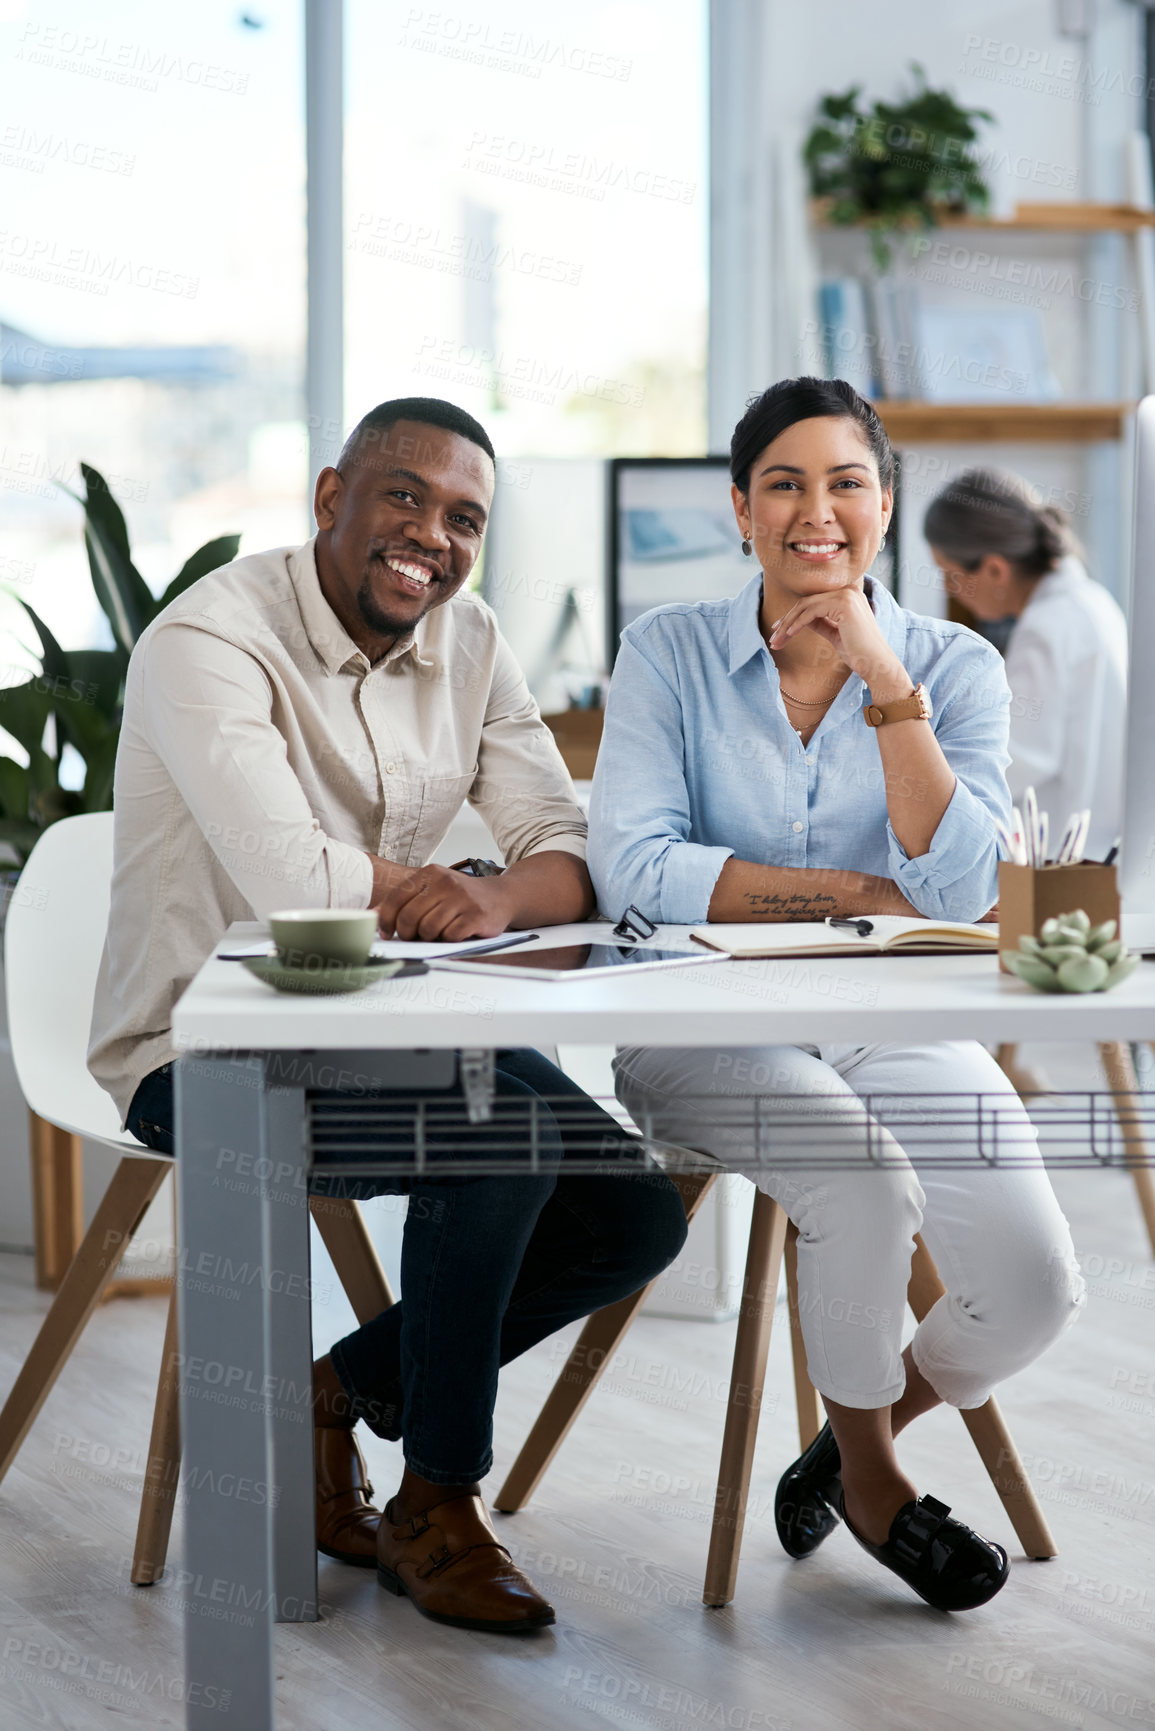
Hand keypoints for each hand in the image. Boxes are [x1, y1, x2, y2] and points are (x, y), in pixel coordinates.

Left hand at [373, 864, 514, 941]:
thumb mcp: (433, 889)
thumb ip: (406, 900)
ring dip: (430, 937)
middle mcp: (446, 882)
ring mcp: (462, 898)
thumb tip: (373, 916)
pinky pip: (450, 936)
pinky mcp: (476, 915)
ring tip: (438, 932)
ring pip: (429, 929)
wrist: (501, 896)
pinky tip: (455, 933)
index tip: (386, 933)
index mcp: (430, 873)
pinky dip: (449, 939)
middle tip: (412, 937)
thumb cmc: (461, 897)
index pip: (396, 898)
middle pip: (410, 917)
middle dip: (407, 933)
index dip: (386, 920)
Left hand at [768, 586, 908, 695]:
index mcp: (849, 595)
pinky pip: (811, 612)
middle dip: (786, 620)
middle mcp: (849, 590)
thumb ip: (821, 622)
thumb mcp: (835, 634)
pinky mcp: (843, 604)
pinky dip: (796, 624)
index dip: (793, 616)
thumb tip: (801, 619)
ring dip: (787, 624)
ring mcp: (847, 595)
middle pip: (807, 602)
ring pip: (805, 606)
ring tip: (776, 641)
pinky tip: (788, 635)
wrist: (876, 664)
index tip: (778, 630)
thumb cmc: (859, 653)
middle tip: (773, 638)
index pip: (813, 602)